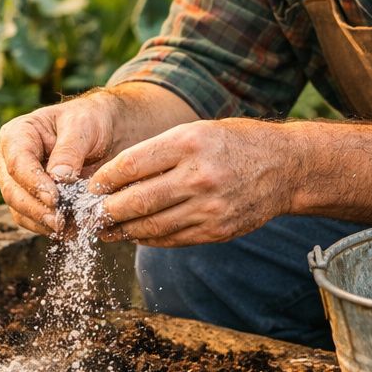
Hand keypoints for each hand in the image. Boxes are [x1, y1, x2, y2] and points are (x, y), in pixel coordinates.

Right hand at [0, 93, 120, 235]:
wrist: (105, 131)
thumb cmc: (90, 120)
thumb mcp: (82, 126)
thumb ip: (69, 151)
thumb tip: (58, 178)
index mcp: (18, 135)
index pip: (17, 163)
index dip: (33, 184)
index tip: (55, 199)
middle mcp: (11, 160)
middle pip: (13, 191)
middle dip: (36, 209)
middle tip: (60, 222)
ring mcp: (19, 182)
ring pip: (19, 210)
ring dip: (42, 223)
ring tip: (68, 229)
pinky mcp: (33, 199)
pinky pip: (33, 219)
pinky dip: (48, 228)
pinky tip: (69, 231)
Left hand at [87, 118, 297, 246]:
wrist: (284, 167)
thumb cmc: (232, 143)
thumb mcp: (194, 132)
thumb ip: (156, 152)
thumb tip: (112, 178)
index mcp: (188, 143)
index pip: (131, 165)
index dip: (104, 180)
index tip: (89, 187)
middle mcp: (199, 176)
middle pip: (137, 200)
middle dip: (106, 211)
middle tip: (87, 214)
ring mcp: (209, 207)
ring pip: (151, 225)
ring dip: (122, 230)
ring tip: (105, 229)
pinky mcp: (217, 230)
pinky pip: (172, 239)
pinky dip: (148, 238)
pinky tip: (135, 233)